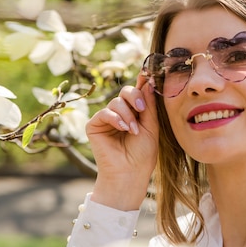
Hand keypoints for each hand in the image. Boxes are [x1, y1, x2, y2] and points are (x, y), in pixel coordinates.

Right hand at [86, 75, 158, 209]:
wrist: (130, 173)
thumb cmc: (142, 154)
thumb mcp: (150, 127)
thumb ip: (148, 106)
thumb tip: (148, 82)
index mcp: (134, 113)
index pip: (137, 93)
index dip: (142, 82)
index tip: (148, 73)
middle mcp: (120, 113)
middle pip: (126, 92)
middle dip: (135, 97)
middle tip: (141, 110)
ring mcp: (106, 119)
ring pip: (116, 102)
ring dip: (127, 115)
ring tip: (133, 131)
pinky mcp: (94, 125)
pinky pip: (105, 112)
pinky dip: (116, 119)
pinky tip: (123, 129)